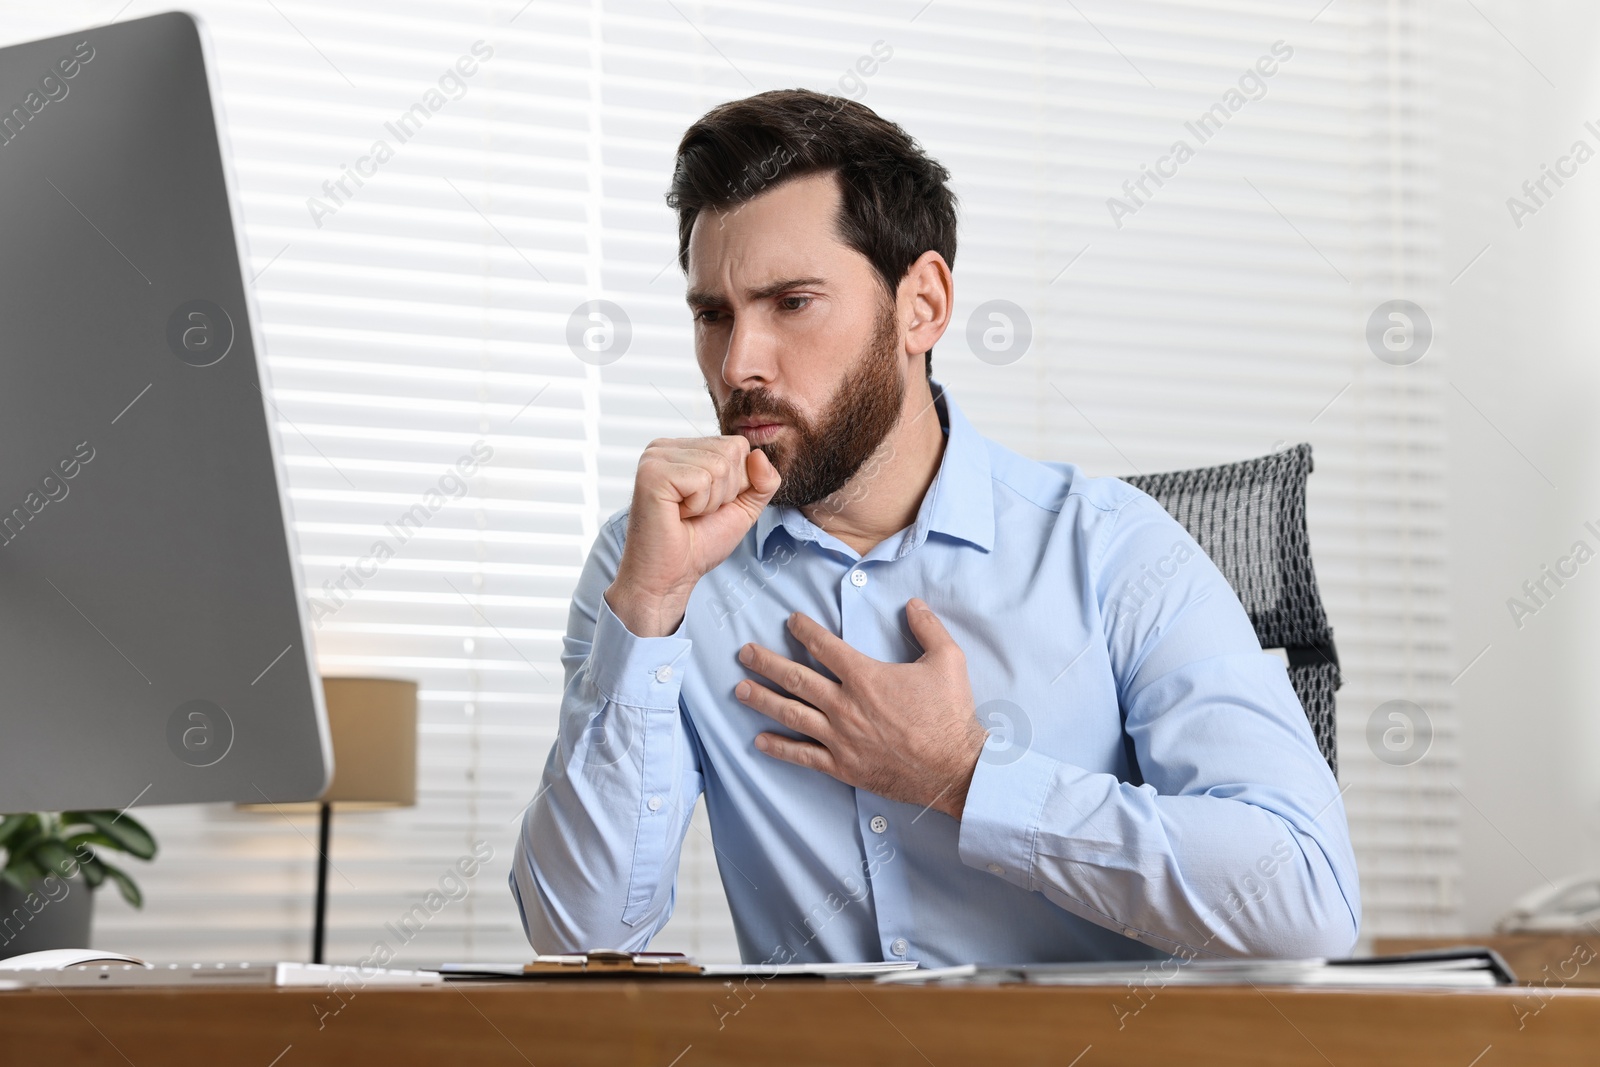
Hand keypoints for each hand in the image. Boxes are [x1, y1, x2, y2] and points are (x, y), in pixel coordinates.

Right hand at [607, 437, 780, 636]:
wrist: (671, 576)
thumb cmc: (699, 542)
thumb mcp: (743, 507)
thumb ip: (762, 481)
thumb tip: (760, 454)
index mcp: (684, 448)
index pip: (737, 445)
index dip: (737, 483)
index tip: (708, 505)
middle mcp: (666, 446)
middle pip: (731, 451)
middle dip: (725, 491)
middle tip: (696, 512)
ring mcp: (656, 457)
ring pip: (719, 466)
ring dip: (711, 501)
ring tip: (686, 514)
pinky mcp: (652, 473)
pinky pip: (701, 480)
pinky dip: (698, 506)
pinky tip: (677, 515)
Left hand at [735, 599, 989, 819]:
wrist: (953, 768)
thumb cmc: (950, 713)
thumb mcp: (948, 660)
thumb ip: (928, 627)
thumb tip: (913, 603)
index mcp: (865, 677)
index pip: (825, 646)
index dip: (804, 631)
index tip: (790, 621)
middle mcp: (845, 705)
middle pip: (796, 679)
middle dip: (766, 663)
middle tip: (743, 653)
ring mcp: (840, 738)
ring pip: (791, 714)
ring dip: (763, 700)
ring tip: (739, 690)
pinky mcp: (842, 766)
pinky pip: (803, 756)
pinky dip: (779, 748)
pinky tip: (759, 740)